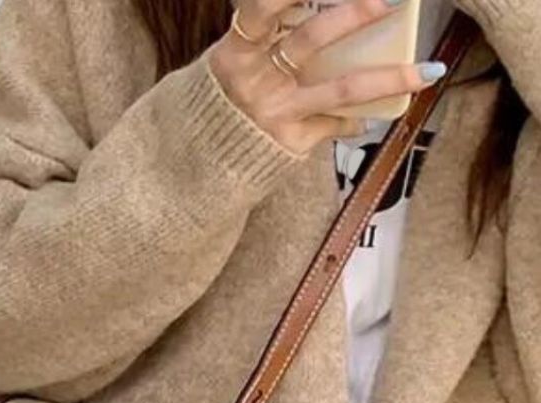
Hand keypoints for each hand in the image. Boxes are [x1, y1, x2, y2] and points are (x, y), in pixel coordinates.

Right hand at [207, 0, 448, 154]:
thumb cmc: (220, 102)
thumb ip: (263, 34)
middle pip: (309, 40)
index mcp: (235, 53)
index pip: (259, 11)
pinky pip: (333, 123)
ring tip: (425, 71)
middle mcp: (256, 81)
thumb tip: (305, 7)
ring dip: (386, 78)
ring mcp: (276, 113)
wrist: (199, 163)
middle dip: (351, 17)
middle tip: (387, 1)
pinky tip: (369, 118)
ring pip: (338, 90)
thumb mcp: (232, 62)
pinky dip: (353, 118)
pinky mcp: (290, 140)